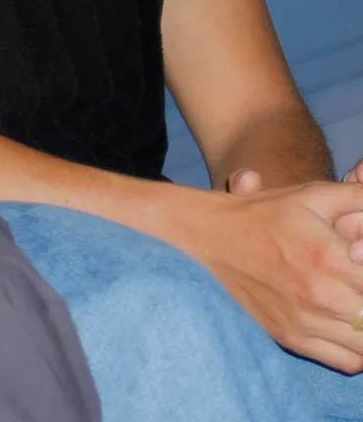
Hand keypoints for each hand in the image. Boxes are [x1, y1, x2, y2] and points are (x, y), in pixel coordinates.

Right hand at [173, 180, 362, 370]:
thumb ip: (360, 197)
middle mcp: (320, 295)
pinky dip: (357, 349)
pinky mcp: (291, 338)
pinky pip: (348, 361)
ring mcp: (304, 321)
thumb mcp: (316, 194)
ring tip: (355, 304)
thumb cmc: (265, 213)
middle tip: (359, 284)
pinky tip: (348, 325)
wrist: (208, 236)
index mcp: (330, 257)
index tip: (361, 264)